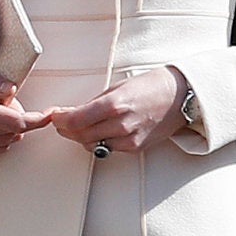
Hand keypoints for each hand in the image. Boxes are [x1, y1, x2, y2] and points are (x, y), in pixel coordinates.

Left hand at [48, 66, 189, 156]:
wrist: (180, 96)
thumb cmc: (151, 86)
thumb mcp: (118, 88)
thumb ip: (94, 103)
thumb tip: (73, 113)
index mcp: (114, 105)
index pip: (75, 121)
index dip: (60, 120)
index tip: (55, 116)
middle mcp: (121, 125)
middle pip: (80, 135)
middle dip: (67, 129)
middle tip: (62, 122)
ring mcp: (129, 139)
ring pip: (92, 145)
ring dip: (82, 137)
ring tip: (80, 126)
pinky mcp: (135, 148)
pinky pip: (108, 149)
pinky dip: (99, 142)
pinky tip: (100, 132)